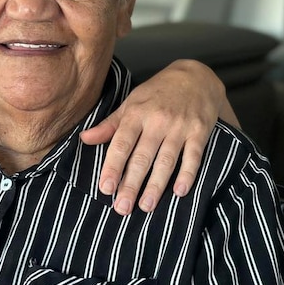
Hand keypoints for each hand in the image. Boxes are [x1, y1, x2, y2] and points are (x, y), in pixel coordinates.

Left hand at [80, 59, 233, 214]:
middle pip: (142, 157)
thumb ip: (109, 125)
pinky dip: (187, 174)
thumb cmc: (157, 93)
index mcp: (136, 114)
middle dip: (131, 184)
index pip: (121, 144)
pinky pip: (193, 156)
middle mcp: (157, 121)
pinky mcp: (199, 132)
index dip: (113, 167)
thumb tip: (84, 139)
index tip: (106, 188)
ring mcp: (179, 127)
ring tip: (146, 206)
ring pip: (166, 161)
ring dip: (156, 185)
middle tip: (122, 208)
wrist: (196, 76)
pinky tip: (179, 191)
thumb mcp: (130, 103)